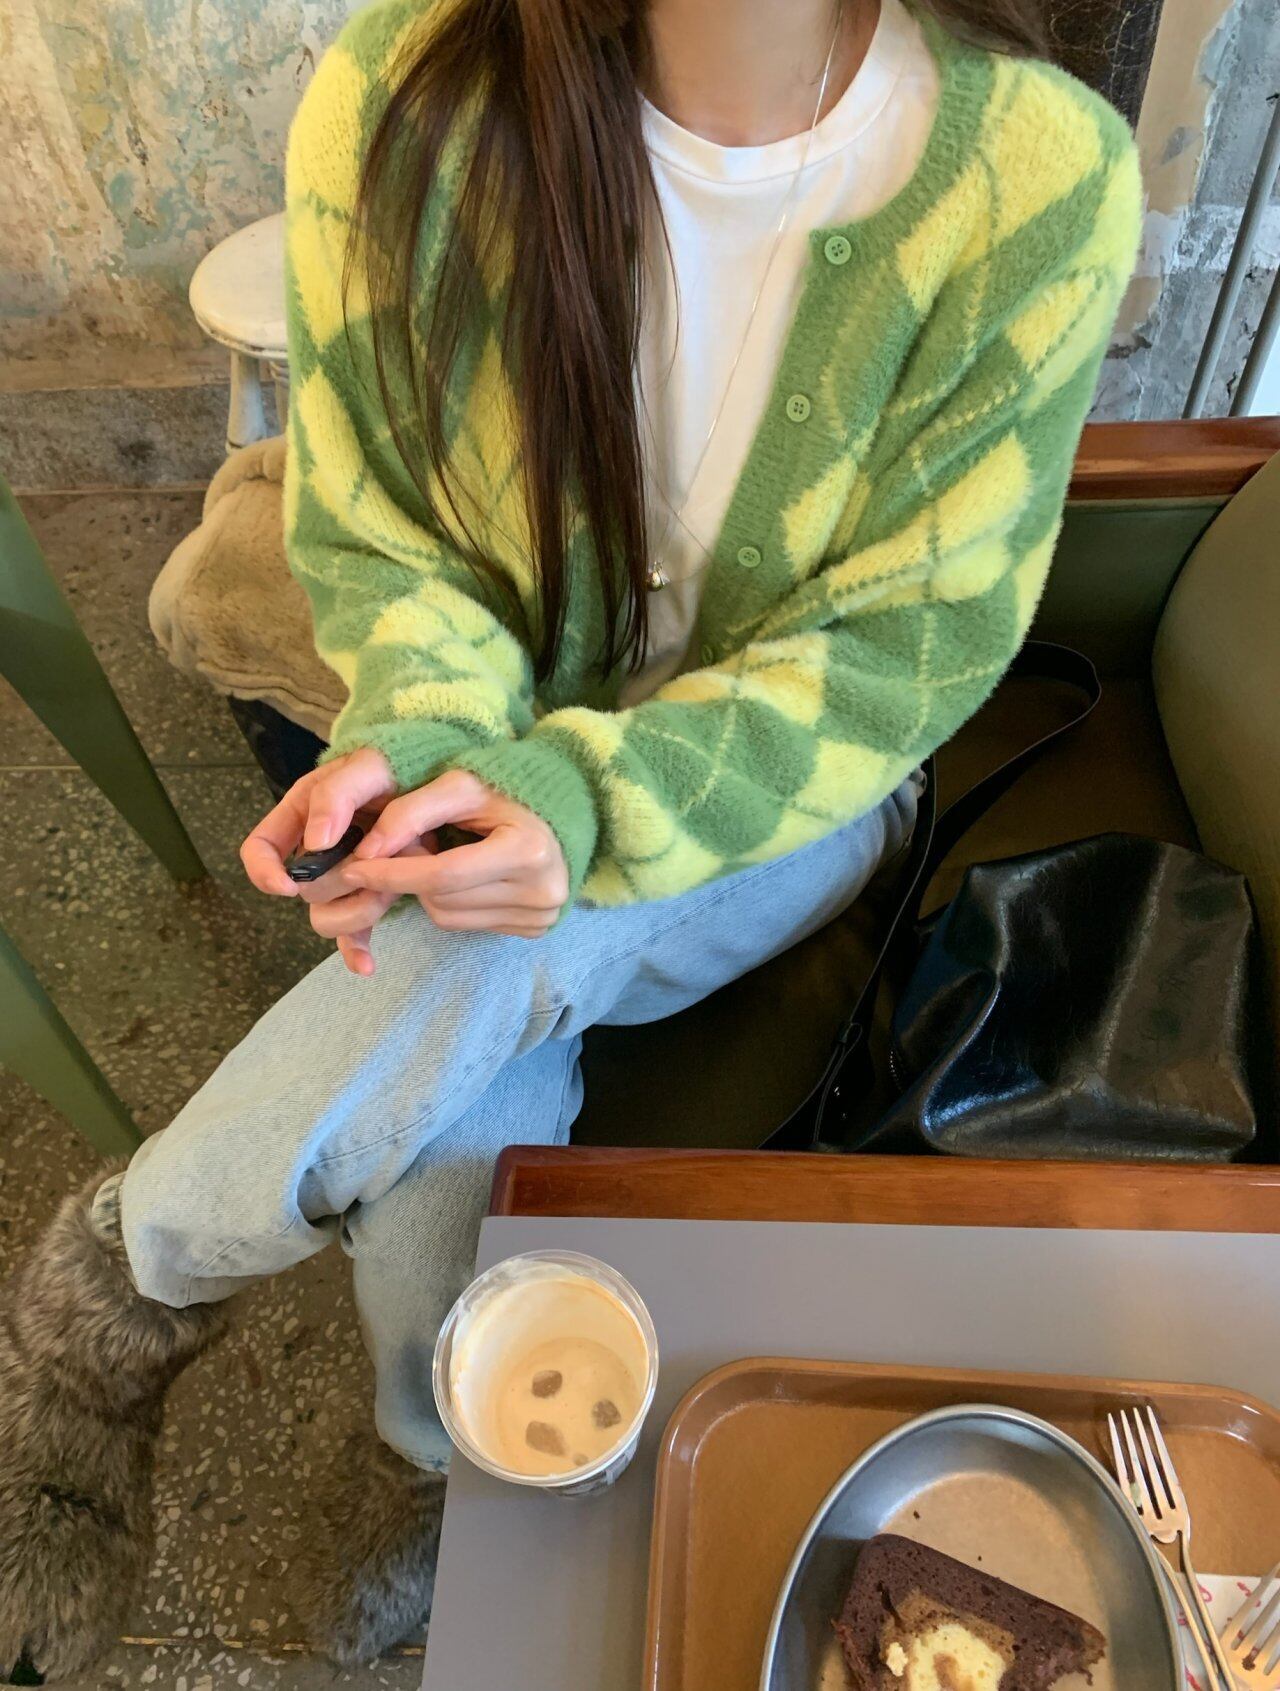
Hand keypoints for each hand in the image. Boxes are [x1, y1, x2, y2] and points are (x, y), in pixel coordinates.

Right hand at [240, 748, 402, 975]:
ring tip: (395, 885)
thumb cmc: (401, 768)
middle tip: (381, 862)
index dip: (264, 871)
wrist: (442, 783)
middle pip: (304, 890)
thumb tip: (315, 844)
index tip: (288, 886)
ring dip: (361, 907)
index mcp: (302, 814)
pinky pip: (351, 936)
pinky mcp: (366, 899)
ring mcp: (341, 880)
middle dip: (340, 882)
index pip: (260, 848)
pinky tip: (367, 965)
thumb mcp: (369, 765)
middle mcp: (316, 852)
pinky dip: (357, 951)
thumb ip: (337, 794)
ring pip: (328, 917)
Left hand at [344, 769, 568, 938]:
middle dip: (410, 877)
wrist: (567, 805)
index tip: (355, 866)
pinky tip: (459, 876)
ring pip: (448, 917)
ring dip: (427, 891)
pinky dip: (449, 902)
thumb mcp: (463, 784)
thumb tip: (367, 852)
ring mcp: (540, 916)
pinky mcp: (534, 928)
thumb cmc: (509, 785)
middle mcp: (541, 892)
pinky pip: (465, 924)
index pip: (443, 875)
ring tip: (437, 856)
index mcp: (527, 852)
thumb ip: (412, 812)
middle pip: (442, 899)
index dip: (394, 873)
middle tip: (400, 849)